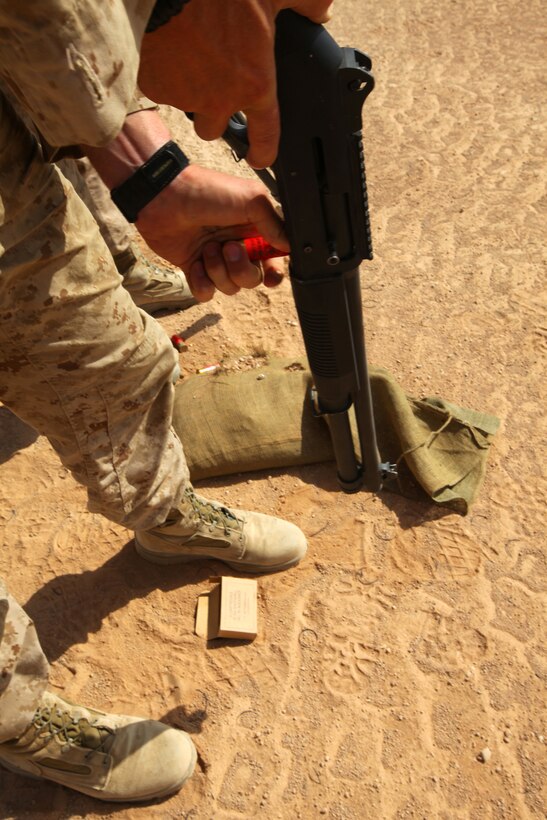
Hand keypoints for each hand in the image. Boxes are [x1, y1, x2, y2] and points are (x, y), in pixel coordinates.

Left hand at [135, 164, 289, 300]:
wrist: (164, 197)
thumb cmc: (207, 192)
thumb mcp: (251, 199)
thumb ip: (274, 224)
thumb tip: (289, 246)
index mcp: (255, 231)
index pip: (274, 261)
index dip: (274, 272)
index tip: (270, 275)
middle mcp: (238, 247)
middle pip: (253, 279)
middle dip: (241, 269)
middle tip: (227, 248)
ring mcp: (216, 259)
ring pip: (230, 287)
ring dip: (218, 271)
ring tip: (206, 249)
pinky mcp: (194, 269)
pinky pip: (206, 293)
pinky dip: (201, 283)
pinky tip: (195, 265)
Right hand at [139, 1, 333, 167]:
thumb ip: (306, 3)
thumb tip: (320, 12)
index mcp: (254, 84)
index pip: (265, 137)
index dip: (264, 153)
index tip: (260, 158)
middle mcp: (220, 100)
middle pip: (215, 130)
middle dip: (215, 114)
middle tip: (215, 84)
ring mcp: (185, 97)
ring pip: (188, 108)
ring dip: (191, 92)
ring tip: (191, 56)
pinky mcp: (155, 87)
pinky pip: (161, 89)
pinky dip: (164, 75)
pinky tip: (170, 49)